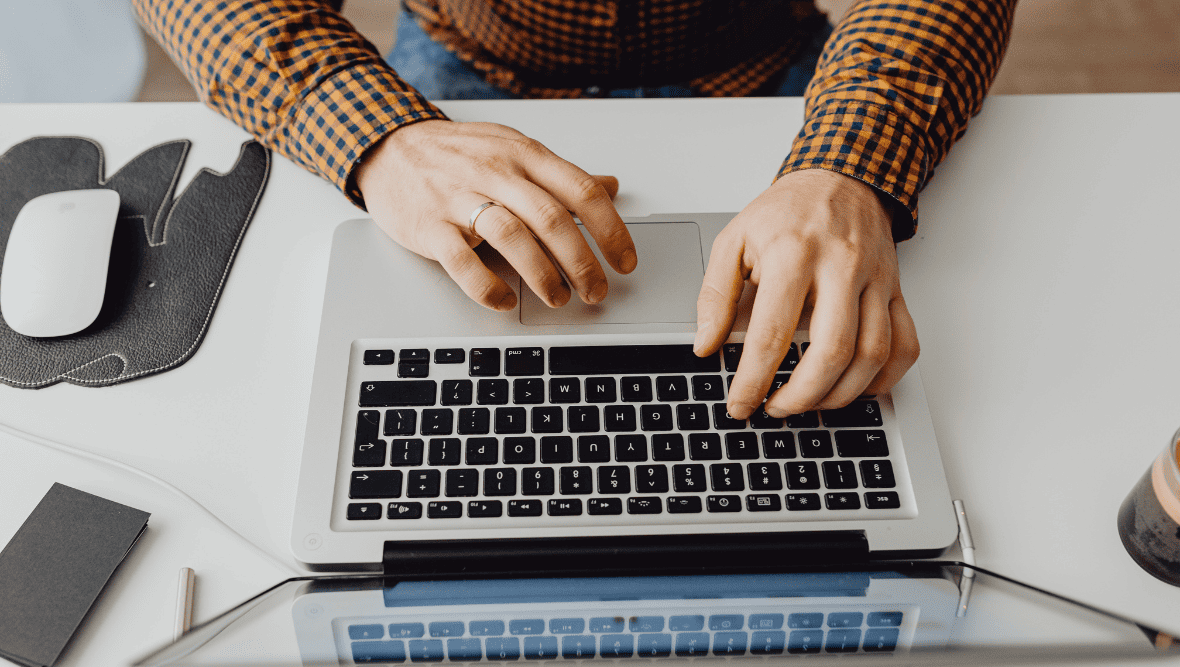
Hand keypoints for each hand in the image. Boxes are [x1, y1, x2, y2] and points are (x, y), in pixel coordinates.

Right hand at [355, 119, 636, 310]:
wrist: (389, 148)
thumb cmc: (458, 155)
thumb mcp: (514, 150)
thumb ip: (561, 174)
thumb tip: (610, 186)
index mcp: (525, 155)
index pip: (580, 191)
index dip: (610, 230)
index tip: (625, 261)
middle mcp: (496, 173)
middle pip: (552, 218)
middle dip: (582, 262)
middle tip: (597, 291)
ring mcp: (460, 198)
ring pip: (512, 236)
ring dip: (543, 274)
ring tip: (558, 298)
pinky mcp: (429, 226)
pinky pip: (462, 261)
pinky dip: (487, 286)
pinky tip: (504, 301)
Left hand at [693, 169, 919, 418]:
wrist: (841, 176)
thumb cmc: (786, 212)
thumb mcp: (734, 239)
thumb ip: (715, 294)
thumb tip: (705, 344)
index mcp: (793, 254)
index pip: (773, 333)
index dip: (754, 380)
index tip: (740, 404)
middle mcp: (841, 267)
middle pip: (832, 352)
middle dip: (802, 395)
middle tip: (776, 409)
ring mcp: (875, 280)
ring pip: (873, 355)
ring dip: (841, 394)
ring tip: (809, 402)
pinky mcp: (896, 290)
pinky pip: (905, 344)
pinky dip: (885, 378)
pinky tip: (857, 388)